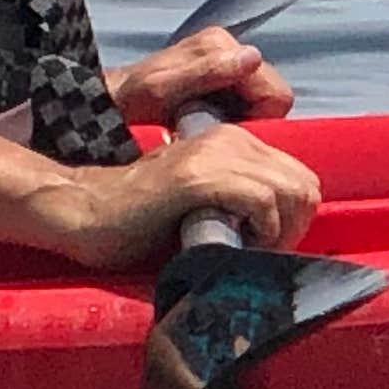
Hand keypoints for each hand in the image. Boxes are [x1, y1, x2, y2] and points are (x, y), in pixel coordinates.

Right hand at [40, 119, 321, 273]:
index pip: (297, 177)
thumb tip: (285, 225)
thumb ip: (239, 197)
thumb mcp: (202, 197)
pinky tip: (232, 243)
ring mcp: (213, 152)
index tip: (262, 243)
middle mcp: (228, 137)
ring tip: (246, 250)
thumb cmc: (140, 218)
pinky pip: (262, 200)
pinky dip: (259, 231)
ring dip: (278, 231)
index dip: (291, 218)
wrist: (85, 211)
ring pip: (291, 190)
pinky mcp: (198, 176)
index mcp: (230, 139)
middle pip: (304, 184)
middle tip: (258, 251)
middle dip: (291, 226)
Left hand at [109, 26, 296, 129]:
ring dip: (236, 123)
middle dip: (248, 120)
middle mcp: (227, 48)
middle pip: (272, 99)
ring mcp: (224, 65)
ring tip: (199, 127)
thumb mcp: (159, 89)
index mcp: (219, 43)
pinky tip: (200, 125)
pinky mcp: (219, 81)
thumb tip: (252, 58)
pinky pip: (245, 109)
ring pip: (260, 107)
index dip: (256, 119)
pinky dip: (228, 121)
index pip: (275, 93)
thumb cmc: (126, 99)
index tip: (223, 131)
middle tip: (209, 130)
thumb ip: (205, 71)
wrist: (103, 104)